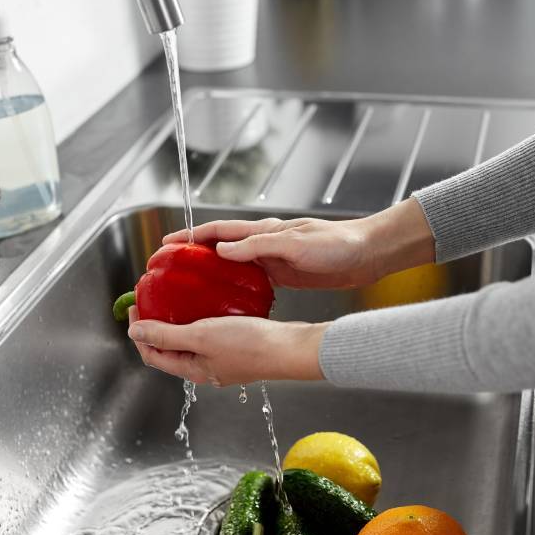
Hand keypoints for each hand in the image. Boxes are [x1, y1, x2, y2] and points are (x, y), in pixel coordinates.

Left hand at [127, 306, 325, 385]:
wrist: (290, 347)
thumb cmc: (249, 344)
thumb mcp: (201, 336)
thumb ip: (167, 335)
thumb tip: (135, 332)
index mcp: (193, 370)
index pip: (153, 355)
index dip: (139, 333)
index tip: (135, 307)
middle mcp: (206, 368)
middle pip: (170, 349)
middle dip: (156, 326)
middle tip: (152, 300)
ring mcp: (224, 359)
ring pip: (192, 341)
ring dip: (179, 321)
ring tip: (176, 298)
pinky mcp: (239, 347)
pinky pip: (211, 333)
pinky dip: (202, 318)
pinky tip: (208, 301)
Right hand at [161, 199, 436, 289]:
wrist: (369, 253)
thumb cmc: (337, 243)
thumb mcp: (295, 244)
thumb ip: (258, 246)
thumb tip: (222, 251)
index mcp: (264, 230)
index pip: (218, 231)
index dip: (190, 236)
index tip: (166, 245)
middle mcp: (265, 242)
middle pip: (220, 248)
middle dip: (193, 256)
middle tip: (170, 271)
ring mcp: (274, 259)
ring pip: (233, 266)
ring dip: (211, 274)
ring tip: (190, 290)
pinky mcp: (285, 274)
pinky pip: (252, 281)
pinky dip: (235, 288)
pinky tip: (227, 303)